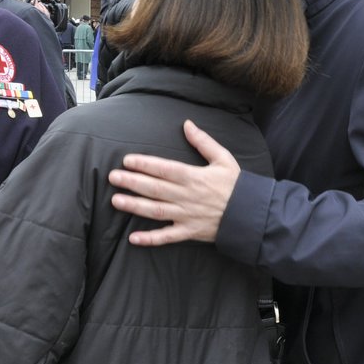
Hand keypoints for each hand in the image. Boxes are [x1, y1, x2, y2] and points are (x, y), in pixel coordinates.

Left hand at [108, 120, 239, 245]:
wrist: (251, 214)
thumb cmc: (236, 185)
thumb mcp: (223, 158)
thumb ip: (203, 142)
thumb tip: (187, 124)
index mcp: (194, 177)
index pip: (164, 169)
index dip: (145, 164)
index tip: (127, 160)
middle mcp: (186, 196)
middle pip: (155, 188)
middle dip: (132, 182)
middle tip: (113, 177)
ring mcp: (186, 216)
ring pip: (156, 211)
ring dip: (135, 206)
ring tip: (116, 201)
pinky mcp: (189, 232)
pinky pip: (167, 237)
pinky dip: (150, 239)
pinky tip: (133, 238)